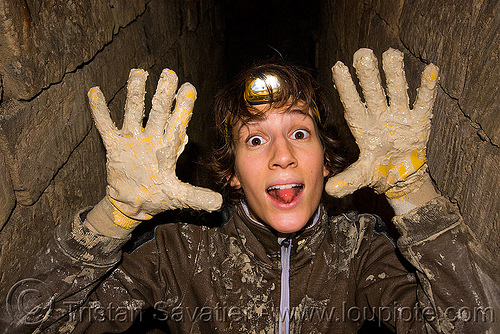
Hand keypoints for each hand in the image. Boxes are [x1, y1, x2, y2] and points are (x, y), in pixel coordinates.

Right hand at [88, 68, 221, 219]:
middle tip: (169, 73)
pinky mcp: (114, 146)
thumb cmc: (158, 197)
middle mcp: (151, 138)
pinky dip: (99, 110)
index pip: (178, 122)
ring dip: (135, 93)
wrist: (133, 204)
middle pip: (158, 111)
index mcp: (168, 147)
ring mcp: (132, 140)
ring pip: (133, 111)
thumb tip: (219, 203)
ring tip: (138, 73)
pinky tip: (95, 91)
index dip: (183, 106)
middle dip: (163, 93)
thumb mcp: (179, 196)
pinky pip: (105, 125)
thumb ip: (197, 197)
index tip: (190, 88)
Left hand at [325, 48, 438, 198]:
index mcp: (362, 126)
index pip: (352, 103)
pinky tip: (430, 69)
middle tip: (363, 54)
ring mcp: (399, 116)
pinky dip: (427, 88)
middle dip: (368, 75)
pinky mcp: (419, 121)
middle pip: (373, 92)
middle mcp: (379, 116)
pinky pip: (424, 102)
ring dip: (395, 75)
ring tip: (391, 55)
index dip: (346, 87)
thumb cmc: (378, 169)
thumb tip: (330, 191)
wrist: (400, 175)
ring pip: (396, 91)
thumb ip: (347, 180)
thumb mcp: (362, 176)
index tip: (337, 67)